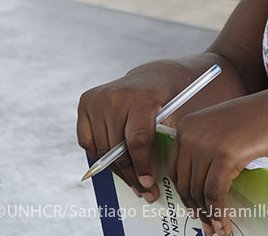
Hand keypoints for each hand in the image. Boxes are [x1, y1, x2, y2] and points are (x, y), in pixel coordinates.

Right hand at [76, 63, 191, 203]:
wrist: (156, 75)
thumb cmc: (174, 99)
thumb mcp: (181, 113)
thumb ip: (169, 138)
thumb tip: (156, 178)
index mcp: (143, 96)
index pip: (137, 140)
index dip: (142, 165)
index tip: (148, 184)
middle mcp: (116, 95)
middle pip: (118, 147)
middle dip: (132, 174)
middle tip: (144, 192)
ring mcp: (98, 98)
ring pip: (102, 148)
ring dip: (117, 170)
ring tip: (133, 184)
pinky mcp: (86, 101)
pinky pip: (88, 140)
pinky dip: (100, 156)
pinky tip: (116, 167)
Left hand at [169, 86, 267, 235]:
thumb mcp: (226, 127)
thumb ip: (208, 145)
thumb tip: (200, 179)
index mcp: (189, 125)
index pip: (175, 168)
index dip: (184, 192)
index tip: (192, 205)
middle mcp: (192, 133)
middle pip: (185, 182)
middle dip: (195, 206)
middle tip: (206, 221)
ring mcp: (207, 144)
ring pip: (199, 190)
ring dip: (208, 214)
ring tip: (218, 225)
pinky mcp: (225, 156)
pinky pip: (215, 193)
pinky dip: (219, 211)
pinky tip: (225, 221)